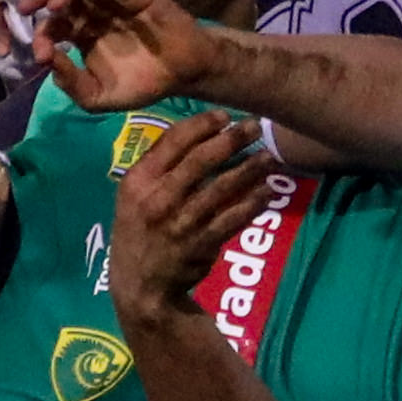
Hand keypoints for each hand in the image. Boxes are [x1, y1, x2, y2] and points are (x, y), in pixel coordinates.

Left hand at [28, 0, 224, 113]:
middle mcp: (92, 10)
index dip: (41, 34)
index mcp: (79, 32)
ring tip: (56, 5)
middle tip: (26, 8)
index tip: (39, 51)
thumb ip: (72, 84)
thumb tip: (48, 62)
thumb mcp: (100, 96)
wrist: (183, 76)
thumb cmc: (142, 83)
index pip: (52, 23)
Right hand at [110, 109, 279, 320]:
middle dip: (231, 140)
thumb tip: (196, 131)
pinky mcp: (203, 244)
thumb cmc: (138, 228)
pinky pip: (234, 218)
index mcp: (139, 180)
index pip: (172, 142)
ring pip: (222, 188)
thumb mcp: (133, 192)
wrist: (139, 283)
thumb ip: (158, 164)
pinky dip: (254, 202)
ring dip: (250, 169)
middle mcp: (159, 199)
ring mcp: (182, 223)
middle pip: (200, 161)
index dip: (202, 125)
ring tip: (269, 156)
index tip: (224, 117)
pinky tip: (268, 190)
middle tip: (254, 127)